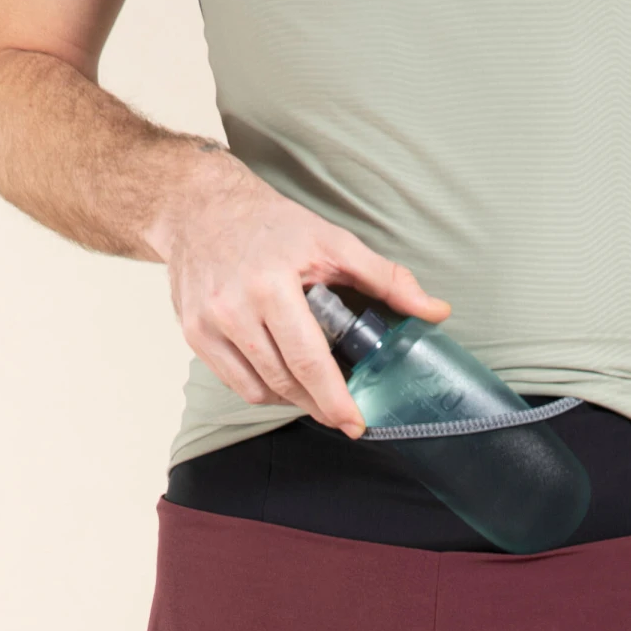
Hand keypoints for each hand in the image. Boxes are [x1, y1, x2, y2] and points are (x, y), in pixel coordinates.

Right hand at [146, 152, 450, 437]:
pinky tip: (286, 382)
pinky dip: (266, 391)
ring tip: (317, 396)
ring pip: (260, 389)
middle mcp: (234, 308)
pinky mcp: (193, 335)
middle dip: (320, 406)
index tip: (356, 423)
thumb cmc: (270, 224)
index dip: (335, 399)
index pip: (309, 360)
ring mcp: (209, 324)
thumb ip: (387, 278)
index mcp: (271, 285)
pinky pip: (237, 383)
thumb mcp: (332, 241)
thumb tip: (436, 311)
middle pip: (285, 380)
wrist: (200, 207)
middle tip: (344, 415)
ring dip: (294, 401)